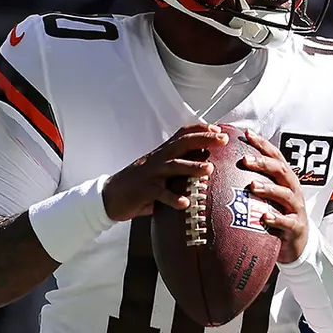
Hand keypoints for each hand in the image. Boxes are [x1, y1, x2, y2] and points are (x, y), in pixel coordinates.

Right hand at [103, 123, 225, 221]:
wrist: (110, 196)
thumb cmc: (140, 184)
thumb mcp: (158, 171)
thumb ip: (177, 169)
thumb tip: (204, 169)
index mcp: (162, 153)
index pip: (182, 134)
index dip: (199, 129)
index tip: (218, 128)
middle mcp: (158, 159)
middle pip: (182, 144)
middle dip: (203, 140)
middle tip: (222, 140)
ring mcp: (151, 174)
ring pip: (174, 166)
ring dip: (192, 166)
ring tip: (209, 169)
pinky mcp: (144, 191)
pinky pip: (160, 194)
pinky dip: (173, 198)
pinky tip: (185, 203)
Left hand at [240, 129, 308, 263]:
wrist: (297, 242)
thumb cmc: (278, 214)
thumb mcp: (269, 195)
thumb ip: (254, 181)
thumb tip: (224, 166)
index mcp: (285, 179)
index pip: (276, 156)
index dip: (263, 144)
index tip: (247, 134)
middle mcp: (293, 189)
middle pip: (281, 170)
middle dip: (264, 163)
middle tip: (245, 159)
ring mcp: (296, 208)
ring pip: (285, 194)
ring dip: (269, 189)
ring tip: (252, 186)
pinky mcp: (296, 226)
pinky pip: (287, 222)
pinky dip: (276, 219)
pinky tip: (264, 218)